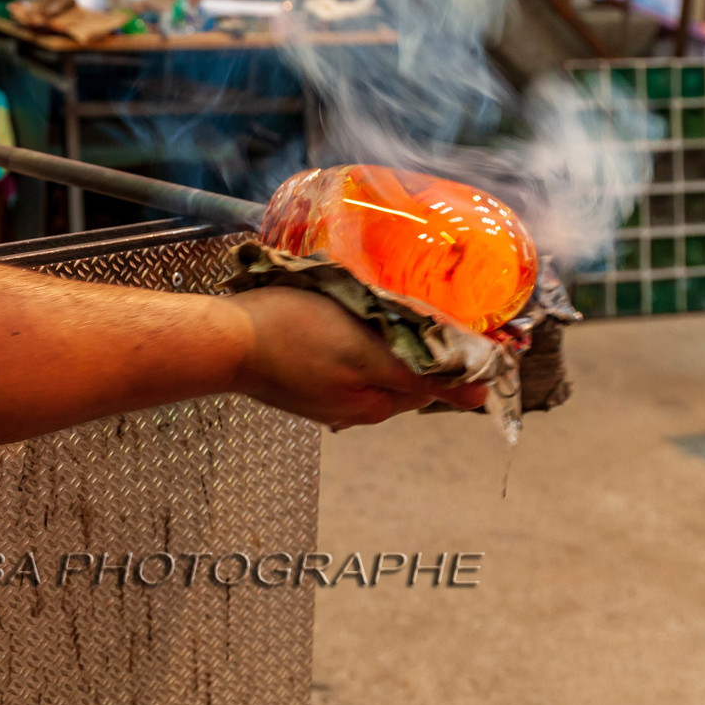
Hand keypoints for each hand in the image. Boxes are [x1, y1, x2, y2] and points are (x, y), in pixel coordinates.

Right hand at [226, 287, 487, 428]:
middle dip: (413, 337)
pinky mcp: (300, 376)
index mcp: (376, 405)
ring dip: (379, 332)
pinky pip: (340, 355)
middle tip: (408, 297)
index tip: (459, 314)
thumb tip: (482, 394)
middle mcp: (352, 407)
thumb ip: (424, 374)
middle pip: (404, 368)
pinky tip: (334, 314)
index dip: (453, 346)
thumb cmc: (291, 338)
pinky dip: (349, 334)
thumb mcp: (367, 352)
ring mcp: (323, 393)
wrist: (222, 339)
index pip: (437, 377)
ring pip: (372, 359)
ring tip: (369, 300)